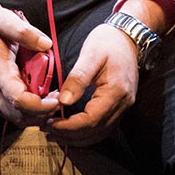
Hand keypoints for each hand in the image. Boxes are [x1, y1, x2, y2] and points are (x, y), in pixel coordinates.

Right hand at [0, 3, 60, 127]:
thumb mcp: (4, 19)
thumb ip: (25, 32)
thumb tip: (47, 45)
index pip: (19, 100)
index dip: (41, 105)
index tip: (58, 98)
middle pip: (20, 116)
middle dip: (43, 112)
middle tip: (59, 98)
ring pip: (15, 118)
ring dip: (35, 114)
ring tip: (49, 98)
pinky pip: (9, 113)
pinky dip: (25, 112)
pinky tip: (35, 97)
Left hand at [44, 24, 138, 145]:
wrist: (128, 37)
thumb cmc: (108, 42)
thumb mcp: (90, 54)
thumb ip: (78, 78)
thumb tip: (63, 101)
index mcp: (115, 92)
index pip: (91, 120)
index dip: (69, 126)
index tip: (49, 123)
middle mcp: (122, 104)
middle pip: (95, 131)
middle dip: (69, 135)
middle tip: (46, 130)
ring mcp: (122, 107)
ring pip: (99, 133)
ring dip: (76, 137)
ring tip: (53, 133)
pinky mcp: (118, 106)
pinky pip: (102, 127)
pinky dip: (85, 132)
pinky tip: (69, 128)